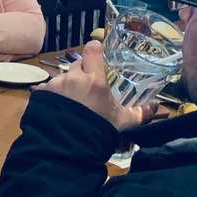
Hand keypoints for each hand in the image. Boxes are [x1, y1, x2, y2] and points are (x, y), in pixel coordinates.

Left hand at [35, 41, 153, 130]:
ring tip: (71, 104)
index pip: (92, 50)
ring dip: (66, 86)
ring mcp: (55, 85)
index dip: (94, 50)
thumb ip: (139, 113)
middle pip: (76, 65)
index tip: (97, 53)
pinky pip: (46, 89)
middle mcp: (73, 78)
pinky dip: (50, 96)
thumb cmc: (98, 130)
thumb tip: (156, 107)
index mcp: (94, 80)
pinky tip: (55, 109)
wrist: (68, 147)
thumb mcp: (122, 122)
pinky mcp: (41, 94)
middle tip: (86, 88)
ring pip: (61, 78)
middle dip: (81, 72)